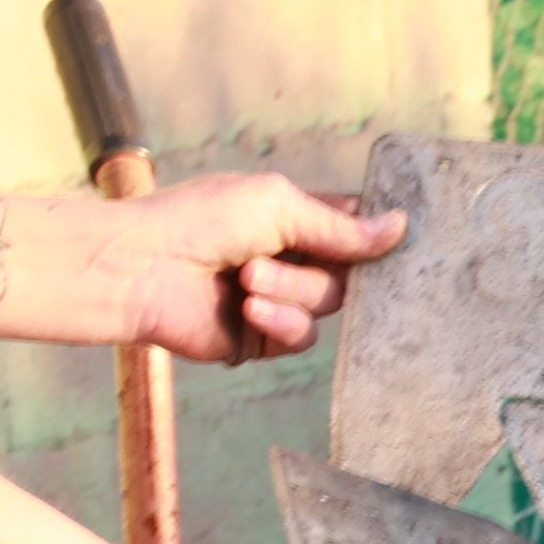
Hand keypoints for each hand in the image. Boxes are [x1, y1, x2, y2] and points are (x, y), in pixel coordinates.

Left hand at [121, 176, 404, 363]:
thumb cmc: (199, 221)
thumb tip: (400, 227)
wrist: (143, 269)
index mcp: (293, 218)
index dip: (373, 236)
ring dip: (290, 292)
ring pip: (326, 306)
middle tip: (270, 257)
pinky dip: (281, 322)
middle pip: (348, 274)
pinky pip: (301, 338)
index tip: (396, 238)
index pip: (353, 228)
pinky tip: (251, 310)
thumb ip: (340, 226)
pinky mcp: (262, 338)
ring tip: (245, 279)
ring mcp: (278, 299)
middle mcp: (291, 259)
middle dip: (316, 268)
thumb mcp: (277, 205)